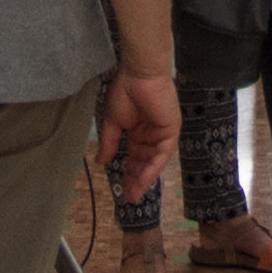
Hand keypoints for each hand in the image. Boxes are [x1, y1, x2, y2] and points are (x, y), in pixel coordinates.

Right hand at [98, 71, 181, 200]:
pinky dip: (153, 167)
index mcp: (138, 132)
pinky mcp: (171, 130)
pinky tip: (143, 179)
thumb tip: (100, 162)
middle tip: (129, 198)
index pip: (134, 158)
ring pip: (154, 161)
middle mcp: (152, 135)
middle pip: (144, 163)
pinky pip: (163, 153)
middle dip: (136, 180)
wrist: (139, 74)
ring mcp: (163, 133)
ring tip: (135, 193)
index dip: (127, 174)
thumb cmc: (125, 92)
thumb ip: (109, 143)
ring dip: (145, 178)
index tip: (120, 190)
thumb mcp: (113, 123)